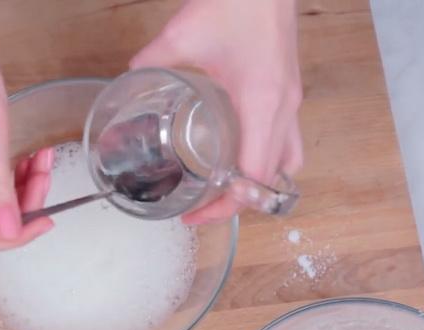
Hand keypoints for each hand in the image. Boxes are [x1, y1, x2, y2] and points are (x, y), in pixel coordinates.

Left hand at [131, 0, 303, 223]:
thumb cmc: (237, 2)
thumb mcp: (183, 36)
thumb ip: (152, 62)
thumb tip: (130, 79)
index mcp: (262, 103)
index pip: (254, 177)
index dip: (227, 205)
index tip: (195, 214)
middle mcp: (284, 109)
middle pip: (272, 180)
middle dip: (238, 203)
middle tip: (201, 209)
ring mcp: (292, 102)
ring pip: (288, 163)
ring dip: (260, 185)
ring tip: (223, 191)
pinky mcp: (290, 92)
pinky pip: (288, 141)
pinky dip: (267, 159)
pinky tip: (237, 154)